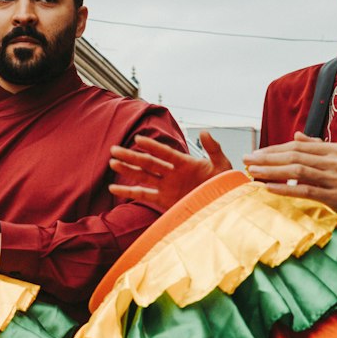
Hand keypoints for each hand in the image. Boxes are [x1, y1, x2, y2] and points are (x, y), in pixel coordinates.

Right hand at [109, 132, 233, 210]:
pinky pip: (144, 195)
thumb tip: (205, 132)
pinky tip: (114, 188)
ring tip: (112, 163)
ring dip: (128, 170)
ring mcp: (167, 187)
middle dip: (131, 156)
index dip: (152, 146)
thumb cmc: (224, 184)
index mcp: (184, 163)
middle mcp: (172, 174)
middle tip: (114, 149)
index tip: (138, 139)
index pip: (165, 153)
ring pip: (143, 176)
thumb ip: (213, 149)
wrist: (224, 205)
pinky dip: (129, 192)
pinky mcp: (164, 201)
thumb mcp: (222, 165)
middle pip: (148, 163)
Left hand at [243, 132, 336, 231]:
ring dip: (272, 171)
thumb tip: (296, 136)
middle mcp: (334, 161)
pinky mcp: (335, 196)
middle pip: (293, 156)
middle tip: (247, 159)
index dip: (274, 149)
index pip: (297, 146)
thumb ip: (317, 146)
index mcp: (334, 149)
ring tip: (253, 172)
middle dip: (267, 158)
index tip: (256, 152)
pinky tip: (269, 187)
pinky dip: (286, 188)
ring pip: (297, 171)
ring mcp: (335, 178)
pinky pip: (305, 190)